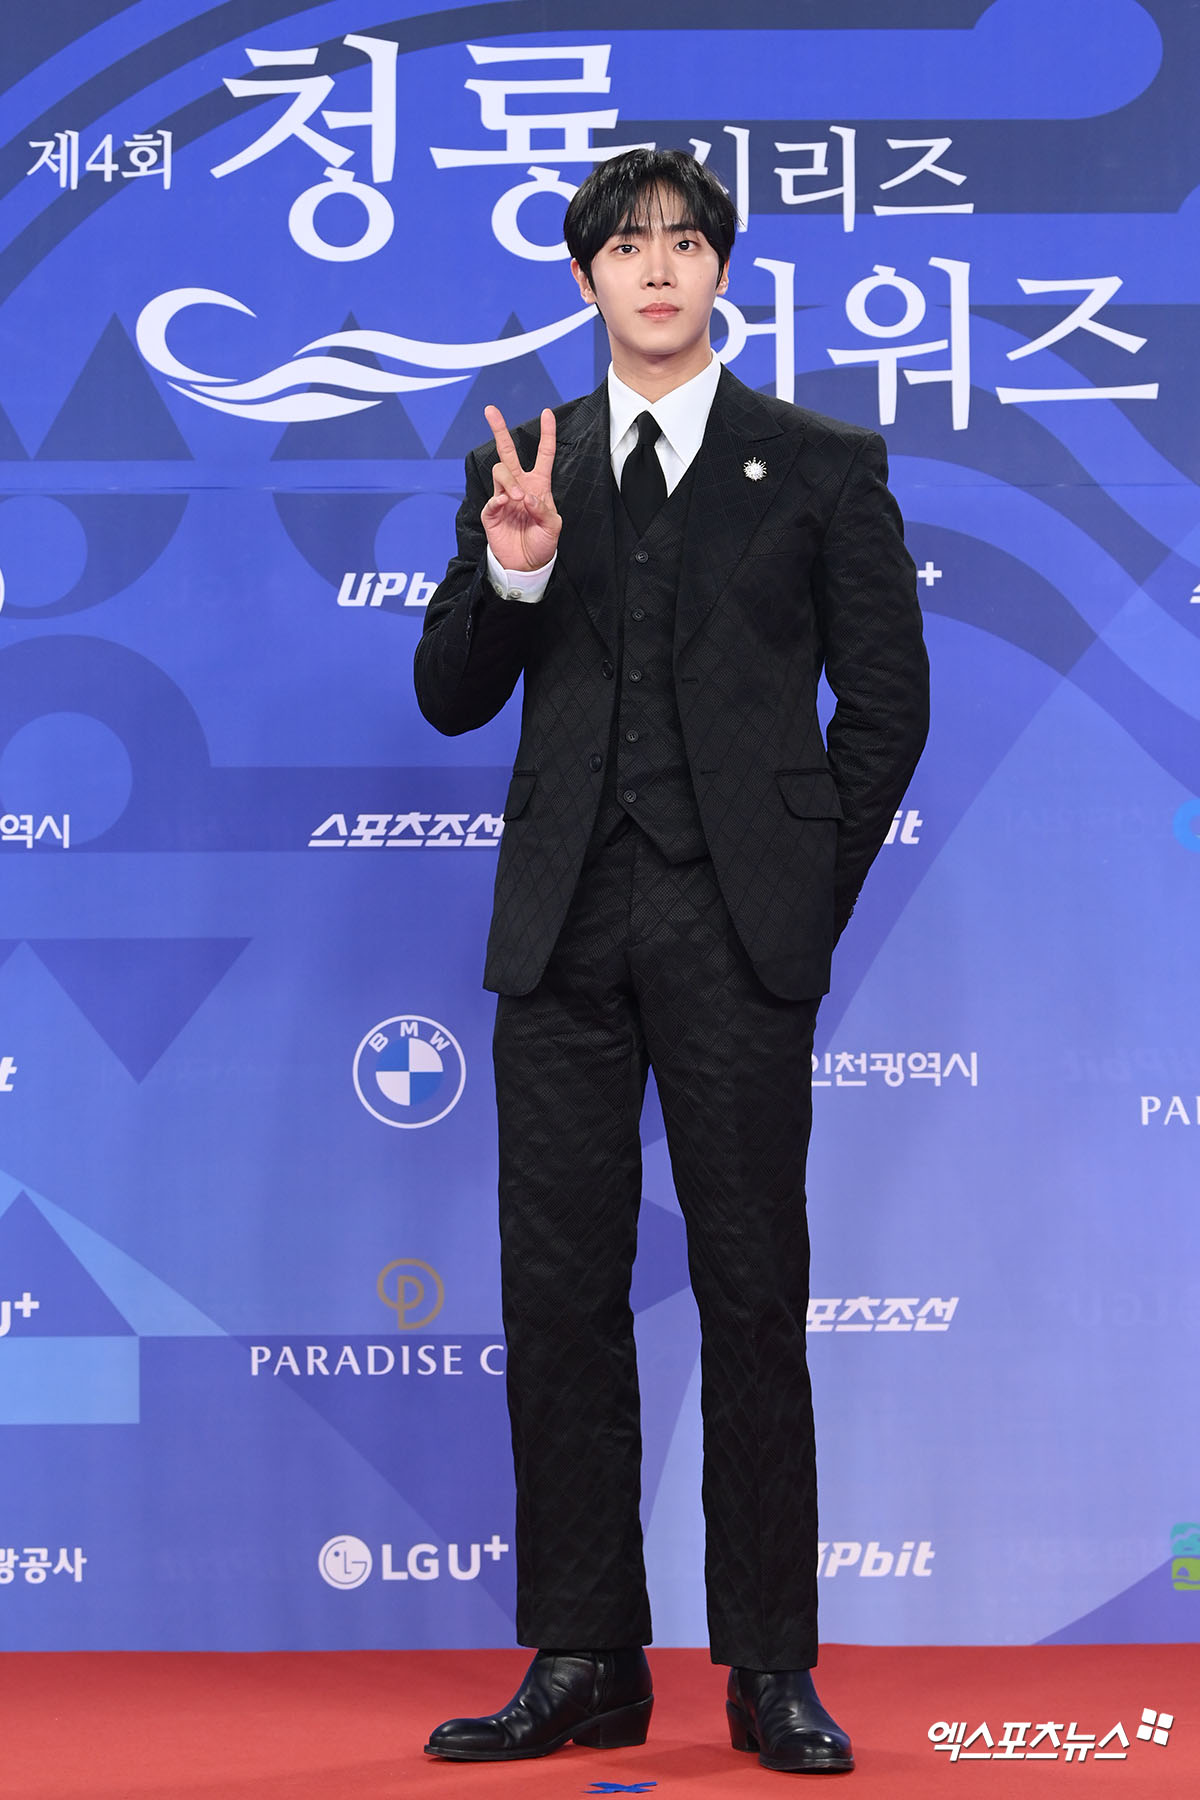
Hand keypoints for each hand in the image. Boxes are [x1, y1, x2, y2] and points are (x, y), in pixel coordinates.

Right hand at [481, 405, 560, 572]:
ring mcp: (503, 497)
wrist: (525, 564)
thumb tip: (526, 497)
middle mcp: (519, 486)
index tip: (547, 413)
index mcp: (539, 485)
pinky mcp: (491, 512)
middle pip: (508, 451)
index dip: (547, 434)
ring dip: (508, 480)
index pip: (544, 454)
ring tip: (517, 498)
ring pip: (500, 471)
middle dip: (499, 430)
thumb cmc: (542, 543)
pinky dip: (498, 500)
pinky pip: (492, 499)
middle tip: (490, 410)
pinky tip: (506, 505)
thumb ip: (543, 510)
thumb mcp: (553, 527)